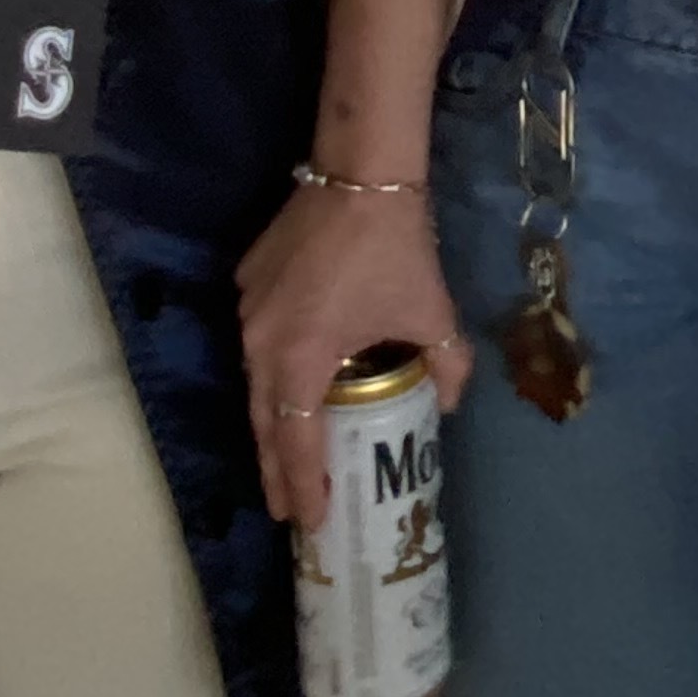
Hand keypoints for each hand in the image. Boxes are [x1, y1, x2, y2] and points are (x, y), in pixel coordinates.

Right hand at [237, 180, 469, 529]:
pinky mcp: (246, 283)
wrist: (360, 174)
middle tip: (289, 511)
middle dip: (276, 471)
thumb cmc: (395, 249)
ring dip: (271, 422)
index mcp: (302, 360)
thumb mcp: (432, 314)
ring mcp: (248, 312)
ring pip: (254, 382)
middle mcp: (262, 344)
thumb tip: (450, 402)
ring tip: (287, 458)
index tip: (309, 522)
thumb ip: (446, 365)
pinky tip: (289, 384)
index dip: (302, 486)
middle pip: (264, 423)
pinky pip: (255, 340)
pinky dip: (270, 371)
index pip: (296, 443)